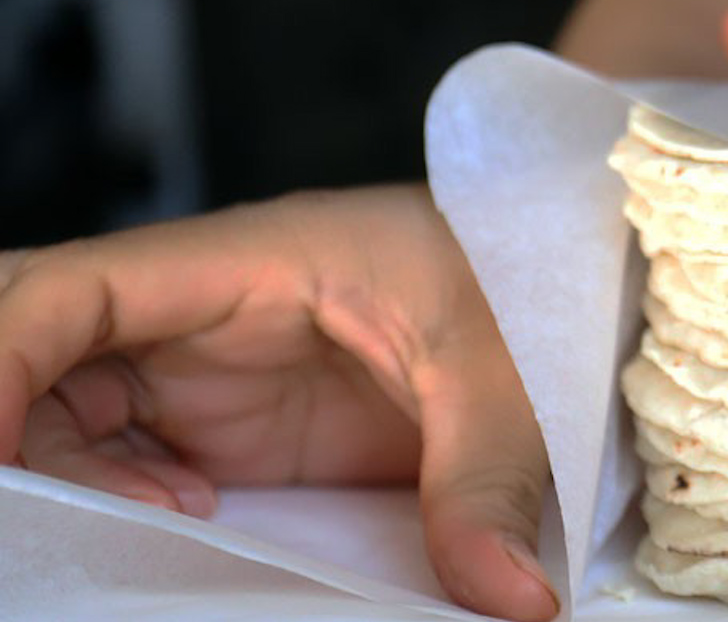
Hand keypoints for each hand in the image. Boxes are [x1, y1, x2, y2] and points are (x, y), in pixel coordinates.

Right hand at [0, 186, 557, 621]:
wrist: (554, 273)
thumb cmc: (522, 277)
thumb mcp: (508, 377)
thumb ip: (486, 485)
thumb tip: (508, 596)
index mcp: (251, 258)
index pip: (75, 288)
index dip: (4, 356)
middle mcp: (202, 304)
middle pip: (38, 335)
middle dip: (5, 410)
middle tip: (35, 505)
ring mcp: (205, 362)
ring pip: (59, 405)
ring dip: (65, 474)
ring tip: (160, 525)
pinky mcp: (224, 417)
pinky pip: (121, 452)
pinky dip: (114, 499)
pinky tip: (180, 527)